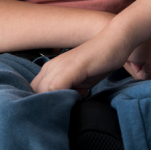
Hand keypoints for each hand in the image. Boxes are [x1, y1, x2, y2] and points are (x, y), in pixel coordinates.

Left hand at [31, 29, 150, 95]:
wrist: (115, 41)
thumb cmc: (99, 62)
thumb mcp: (81, 82)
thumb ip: (70, 93)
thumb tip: (67, 105)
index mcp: (50, 69)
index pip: (36, 91)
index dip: (46, 102)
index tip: (61, 108)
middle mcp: (50, 66)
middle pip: (36, 93)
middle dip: (48, 105)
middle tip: (69, 107)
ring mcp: (59, 66)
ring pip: (42, 92)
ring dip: (54, 103)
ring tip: (74, 103)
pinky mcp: (71, 67)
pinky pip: (55, 87)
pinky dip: (60, 98)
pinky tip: (77, 98)